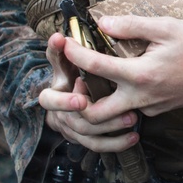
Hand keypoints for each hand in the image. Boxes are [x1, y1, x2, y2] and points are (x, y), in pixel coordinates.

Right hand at [39, 31, 140, 152]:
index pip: (49, 100)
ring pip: (88, 135)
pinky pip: (98, 145)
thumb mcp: (63, 62)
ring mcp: (72, 130)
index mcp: (52, 96)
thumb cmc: (69, 74)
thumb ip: (60, 51)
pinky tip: (133, 137)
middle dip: (94, 116)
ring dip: (110, 128)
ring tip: (131, 118)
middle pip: (73, 121)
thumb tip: (59, 36)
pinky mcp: (85, 139)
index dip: (64, 100)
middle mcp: (60, 116)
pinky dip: (115, 143)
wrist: (70, 97)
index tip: (81, 92)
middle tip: (110, 108)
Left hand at [64, 15, 182, 122]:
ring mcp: (150, 108)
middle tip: (72, 82)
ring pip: (113, 115)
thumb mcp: (166, 27)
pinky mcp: (158, 111)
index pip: (95, 66)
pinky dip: (121, 98)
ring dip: (99, 102)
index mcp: (140, 75)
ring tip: (93, 80)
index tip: (64, 43)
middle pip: (95, 115)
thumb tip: (102, 23)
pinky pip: (132, 108)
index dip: (74, 53)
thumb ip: (131, 25)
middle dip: (77, 103)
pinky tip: (123, 80)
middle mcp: (141, 98)